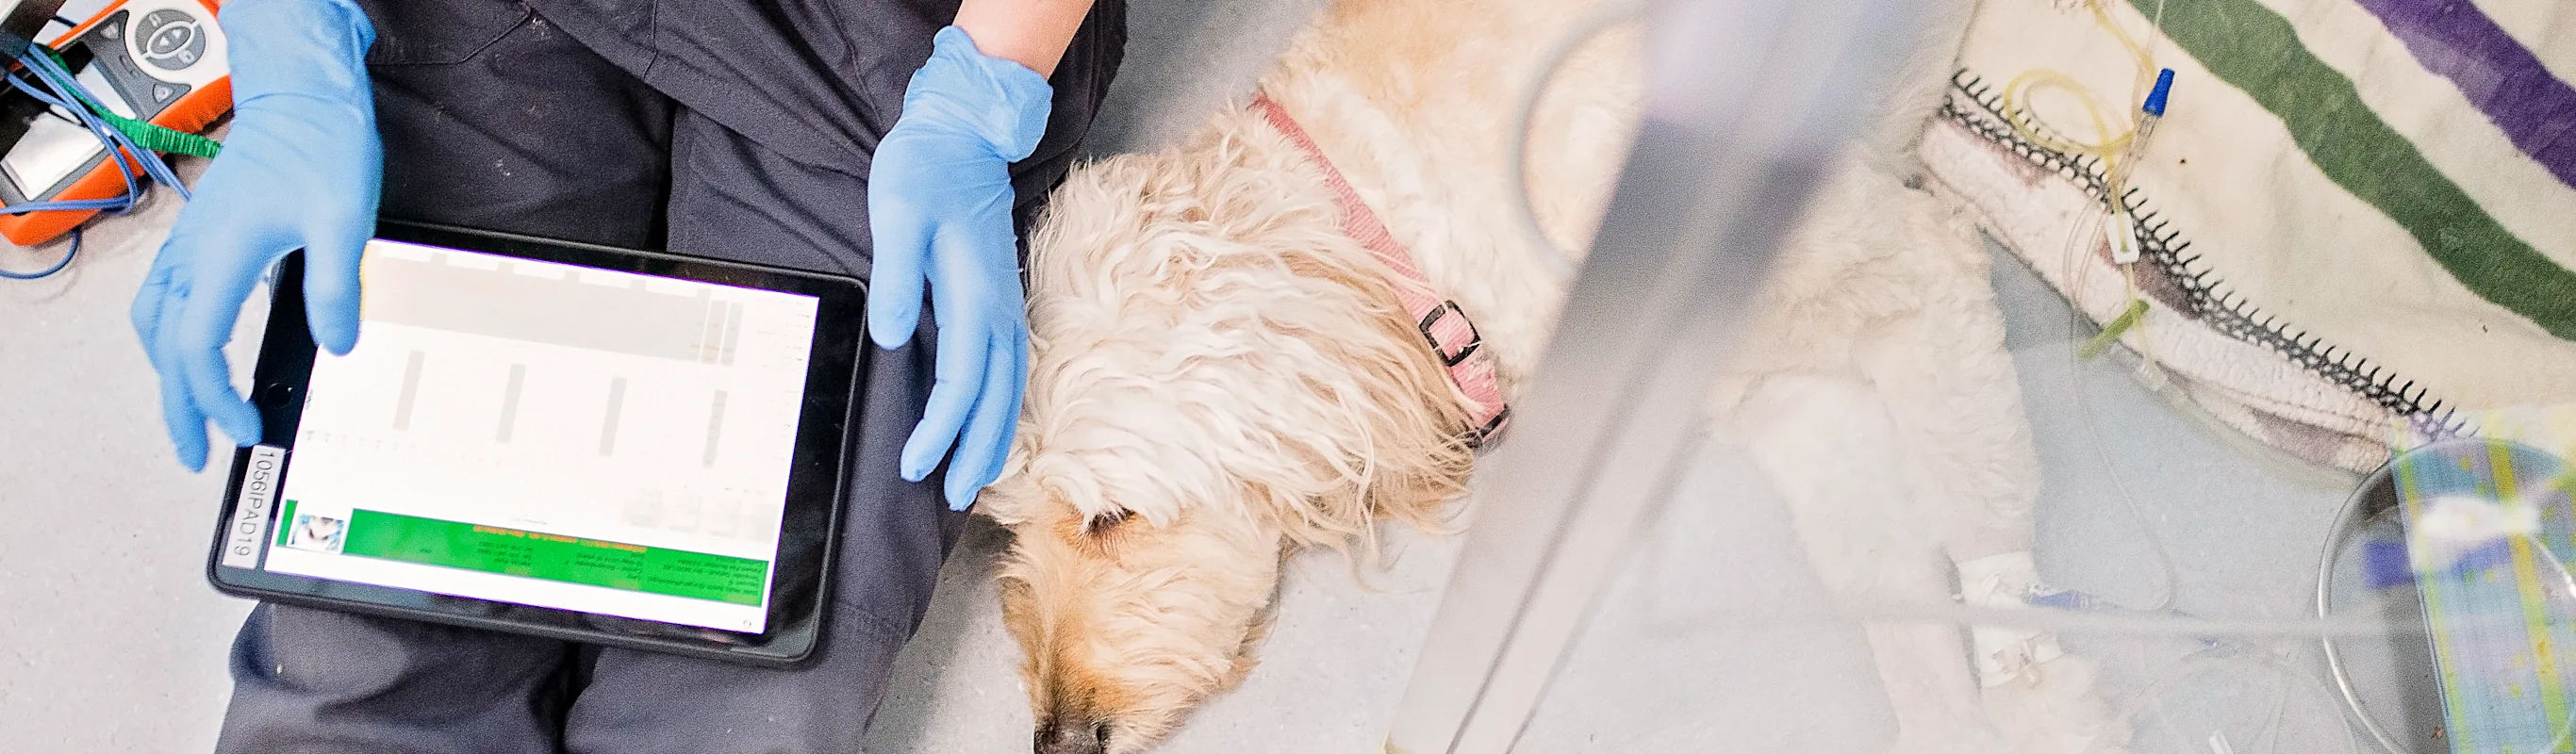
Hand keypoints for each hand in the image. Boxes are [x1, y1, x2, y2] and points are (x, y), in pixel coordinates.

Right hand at [132, 0, 377, 470]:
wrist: (303, 98)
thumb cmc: (321, 147)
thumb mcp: (345, 221)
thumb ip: (338, 288)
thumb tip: (337, 346)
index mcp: (223, 256)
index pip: (199, 348)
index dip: (215, 399)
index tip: (244, 431)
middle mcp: (195, 253)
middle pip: (165, 347)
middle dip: (178, 405)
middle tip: (196, 453)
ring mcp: (192, 243)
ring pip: (156, 323)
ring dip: (168, 373)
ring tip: (189, 414)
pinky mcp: (203, 235)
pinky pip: (168, 297)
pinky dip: (172, 337)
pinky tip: (194, 351)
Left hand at [868, 26, 1052, 509]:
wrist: (964, 135)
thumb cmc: (924, 171)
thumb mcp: (896, 214)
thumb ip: (896, 278)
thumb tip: (892, 339)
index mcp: (972, 293)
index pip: (960, 381)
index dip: (939, 430)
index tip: (914, 464)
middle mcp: (998, 307)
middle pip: (996, 397)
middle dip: (976, 452)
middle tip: (953, 497)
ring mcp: (1005, 305)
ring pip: (1010, 387)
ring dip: (994, 436)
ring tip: (974, 480)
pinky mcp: (1000, 301)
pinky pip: (1009, 368)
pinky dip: (1001, 406)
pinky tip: (988, 426)